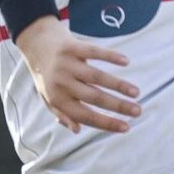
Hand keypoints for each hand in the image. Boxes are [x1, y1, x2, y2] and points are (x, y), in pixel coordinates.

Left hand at [12, 15, 138, 133]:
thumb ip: (63, 114)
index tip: (126, 127)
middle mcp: (62, 83)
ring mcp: (67, 64)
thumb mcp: (48, 97)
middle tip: (138, 111)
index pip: (86, 116)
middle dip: (118, 106)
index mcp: (57, 99)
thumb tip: (78, 130)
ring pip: (97, 77)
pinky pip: (94, 52)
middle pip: (95, 97)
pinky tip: (126, 61)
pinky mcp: (72, 47)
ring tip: (136, 93)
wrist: (36, 43)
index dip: (106, 123)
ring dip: (119, 85)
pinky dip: (110, 56)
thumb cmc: (46, 75)